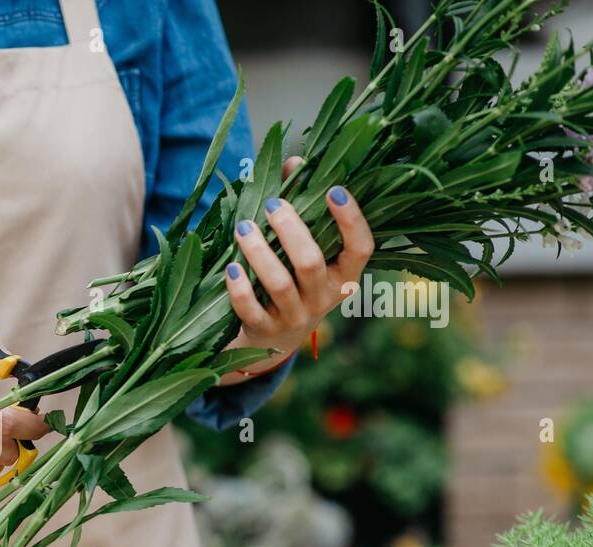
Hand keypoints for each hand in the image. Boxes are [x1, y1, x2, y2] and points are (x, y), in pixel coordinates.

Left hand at [222, 157, 374, 375]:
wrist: (272, 339)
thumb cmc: (291, 278)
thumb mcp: (302, 248)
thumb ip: (302, 203)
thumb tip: (296, 160)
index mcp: (343, 276)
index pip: (361, 248)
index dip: (351, 220)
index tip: (335, 189)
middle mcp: (324, 299)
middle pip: (311, 263)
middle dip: (291, 231)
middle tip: (271, 204)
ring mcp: (294, 318)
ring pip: (280, 284)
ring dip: (260, 252)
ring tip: (243, 227)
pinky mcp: (264, 332)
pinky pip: (251, 309)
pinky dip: (240, 288)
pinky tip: (231, 267)